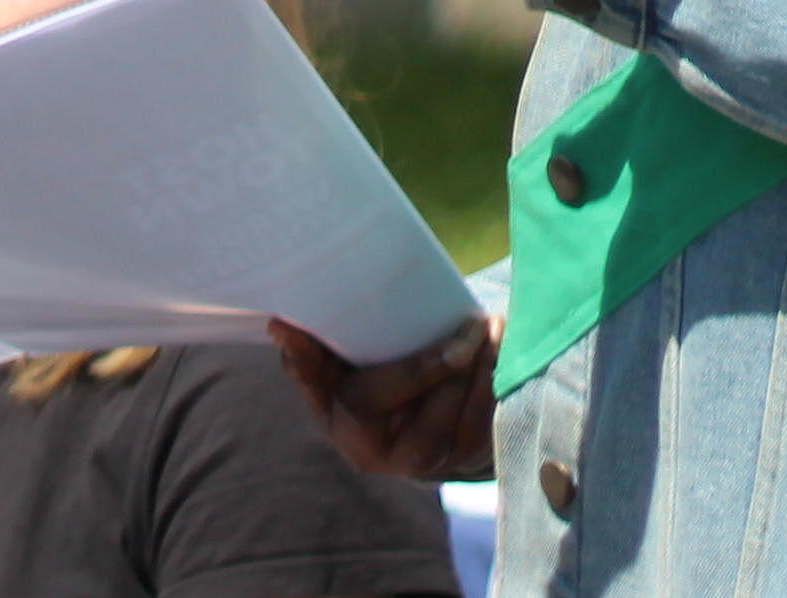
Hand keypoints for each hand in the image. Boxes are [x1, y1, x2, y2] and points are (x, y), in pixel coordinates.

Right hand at [272, 316, 495, 482]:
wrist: (405, 432)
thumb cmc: (358, 390)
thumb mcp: (328, 380)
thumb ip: (306, 358)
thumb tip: (280, 325)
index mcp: (353, 437)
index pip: (373, 403)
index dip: (412, 371)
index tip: (449, 337)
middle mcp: (398, 460)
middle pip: (434, 415)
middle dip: (461, 367)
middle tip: (478, 321)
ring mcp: (441, 466)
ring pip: (469, 421)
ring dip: (487, 373)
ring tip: (496, 328)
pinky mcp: (474, 462)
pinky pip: (492, 427)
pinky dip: (500, 388)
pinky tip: (505, 353)